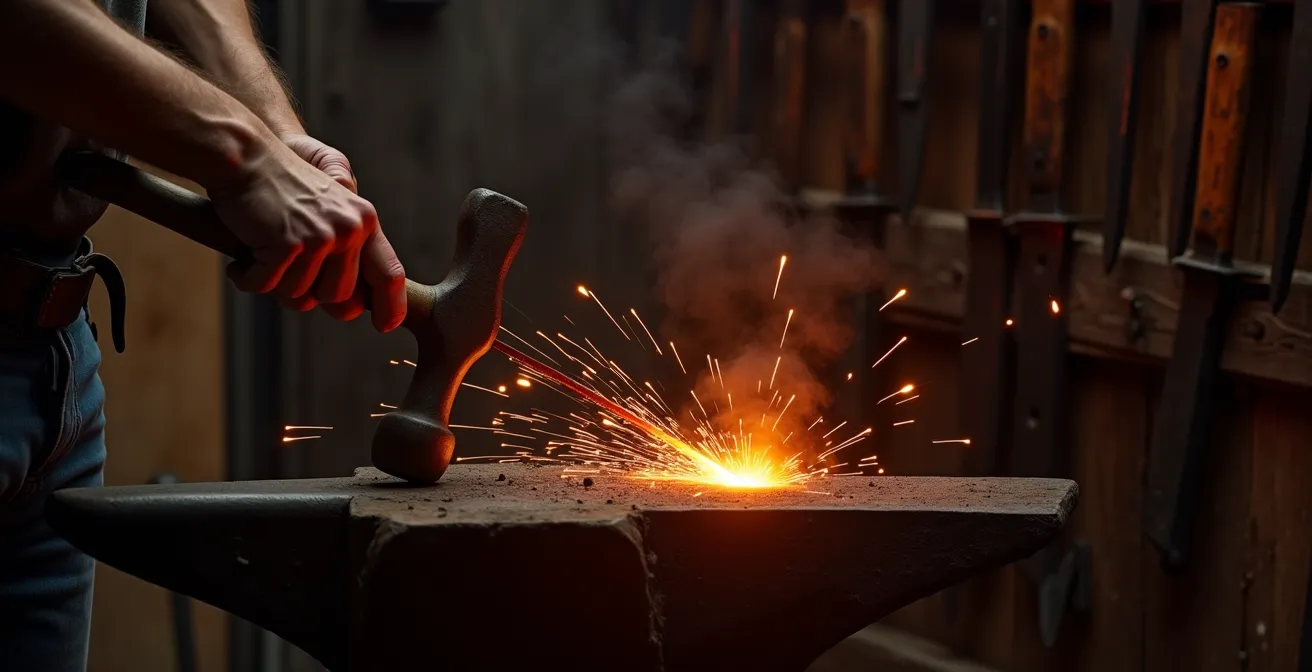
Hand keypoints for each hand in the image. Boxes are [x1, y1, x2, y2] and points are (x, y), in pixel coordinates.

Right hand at [209, 133, 405, 331]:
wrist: (245, 156)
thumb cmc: (279, 190)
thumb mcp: (327, 213)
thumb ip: (345, 253)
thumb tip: (352, 308)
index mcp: (364, 222)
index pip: (389, 274)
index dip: (390, 306)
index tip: (385, 326)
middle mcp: (350, 230)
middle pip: (338, 298)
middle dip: (307, 294)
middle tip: (283, 273)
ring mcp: (321, 237)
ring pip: (300, 296)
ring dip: (274, 283)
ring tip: (261, 253)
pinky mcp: (288, 244)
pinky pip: (266, 286)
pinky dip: (247, 278)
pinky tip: (241, 259)